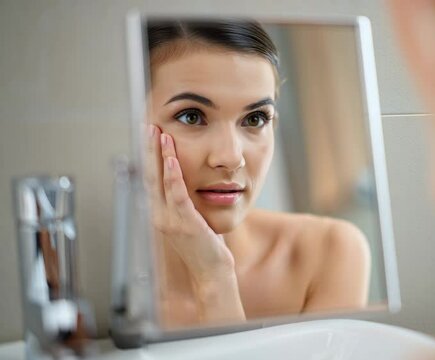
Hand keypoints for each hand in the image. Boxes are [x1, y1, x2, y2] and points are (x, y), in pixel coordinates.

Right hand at [145, 124, 244, 323]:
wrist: (210, 272)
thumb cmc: (204, 247)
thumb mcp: (192, 219)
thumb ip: (185, 202)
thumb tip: (186, 183)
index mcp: (159, 213)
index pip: (150, 179)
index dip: (148, 156)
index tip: (148, 135)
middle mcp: (158, 215)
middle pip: (149, 175)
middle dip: (148, 149)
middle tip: (147, 125)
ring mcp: (169, 220)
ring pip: (159, 181)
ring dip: (158, 155)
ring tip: (158, 133)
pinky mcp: (184, 223)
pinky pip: (176, 194)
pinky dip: (172, 175)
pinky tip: (171, 158)